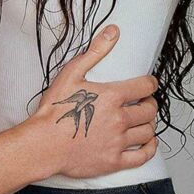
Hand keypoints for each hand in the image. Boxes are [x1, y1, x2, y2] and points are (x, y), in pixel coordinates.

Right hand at [34, 25, 159, 178]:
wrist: (43, 144)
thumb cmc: (54, 110)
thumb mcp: (72, 73)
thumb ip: (95, 52)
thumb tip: (113, 32)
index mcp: (112, 97)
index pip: (145, 87)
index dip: (150, 83)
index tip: (149, 84)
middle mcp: (120, 119)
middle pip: (149, 110)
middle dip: (150, 104)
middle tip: (145, 102)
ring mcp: (118, 142)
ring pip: (147, 132)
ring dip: (150, 124)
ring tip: (144, 121)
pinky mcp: (114, 161)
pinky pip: (142, 156)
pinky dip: (150, 149)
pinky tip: (148, 143)